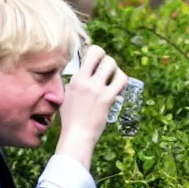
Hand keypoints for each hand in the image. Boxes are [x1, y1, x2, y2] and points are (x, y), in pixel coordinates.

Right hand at [55, 45, 127, 168]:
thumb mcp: (66, 96)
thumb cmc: (71, 119)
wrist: (77, 135)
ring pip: (112, 65)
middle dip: (107, 61)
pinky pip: (121, 80)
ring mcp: (97, 89)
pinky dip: (122, 82)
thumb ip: (74, 82)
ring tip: (113, 80)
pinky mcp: (107, 98)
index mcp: (75, 78)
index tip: (98, 63)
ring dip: (116, 70)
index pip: (90, 52)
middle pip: (102, 54)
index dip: (97, 54)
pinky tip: (118, 89)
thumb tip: (81, 73)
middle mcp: (85, 80)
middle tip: (107, 73)